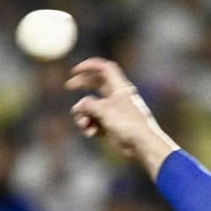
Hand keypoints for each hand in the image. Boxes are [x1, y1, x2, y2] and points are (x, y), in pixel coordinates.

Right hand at [66, 57, 176, 175]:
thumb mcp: (104, 110)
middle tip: (68, 86)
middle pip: (95, 84)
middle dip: (81, 84)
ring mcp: (113, 111)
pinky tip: (90, 133)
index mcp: (119, 87)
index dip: (89, 66)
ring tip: (84, 124)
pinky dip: (89, 126)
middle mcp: (116, 97)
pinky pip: (94, 121)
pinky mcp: (111, 126)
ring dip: (83, 114)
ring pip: (91, 106)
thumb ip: (88, 104)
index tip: (76, 70)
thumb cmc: (126, 124)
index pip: (104, 68)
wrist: (141, 145)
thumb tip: (80, 107)